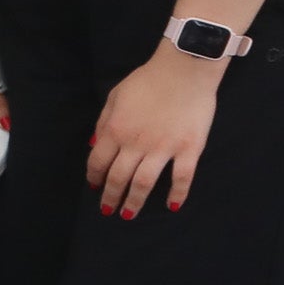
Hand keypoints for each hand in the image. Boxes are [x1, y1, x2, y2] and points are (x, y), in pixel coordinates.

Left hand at [87, 52, 222, 217]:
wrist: (184, 69)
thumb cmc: (147, 80)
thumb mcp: (115, 96)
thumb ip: (103, 122)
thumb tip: (94, 146)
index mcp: (115, 130)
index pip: (98, 162)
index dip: (95, 177)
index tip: (95, 187)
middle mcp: (136, 144)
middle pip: (119, 178)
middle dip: (110, 197)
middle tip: (108, 211)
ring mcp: (164, 148)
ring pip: (144, 183)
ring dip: (135, 202)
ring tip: (129, 215)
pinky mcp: (189, 149)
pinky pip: (182, 178)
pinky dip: (177, 194)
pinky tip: (172, 206)